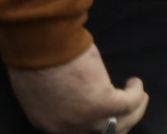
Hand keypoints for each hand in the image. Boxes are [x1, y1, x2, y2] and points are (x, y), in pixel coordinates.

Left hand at [7, 42, 145, 133]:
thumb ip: (50, 96)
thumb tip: (65, 94)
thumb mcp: (33, 84)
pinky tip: (135, 83)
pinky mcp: (104, 104)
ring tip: (138, 95)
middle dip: (118, 121)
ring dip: (132, 110)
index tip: (103, 113)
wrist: (33, 40)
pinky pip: (128, 104)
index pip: (77, 131)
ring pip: (120, 123)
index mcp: (46, 121)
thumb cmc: (28, 52)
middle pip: (102, 132)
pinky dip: (136, 94)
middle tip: (127, 109)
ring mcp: (87, 120)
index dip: (93, 122)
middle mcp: (67, 128)